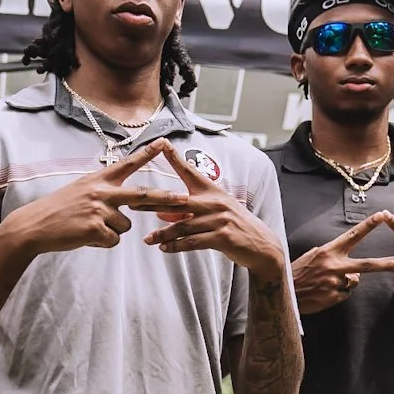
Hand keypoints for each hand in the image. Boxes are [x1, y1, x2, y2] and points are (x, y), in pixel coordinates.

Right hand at [2, 140, 188, 255]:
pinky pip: (113, 240)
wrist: (34, 225)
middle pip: (142, 195)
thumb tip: (125, 201)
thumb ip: (103, 191)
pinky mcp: (94, 228)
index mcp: (99, 179)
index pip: (127, 164)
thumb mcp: (81, 190)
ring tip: (90, 227)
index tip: (164, 143)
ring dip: (112, 231)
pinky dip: (103, 242)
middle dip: (165, 198)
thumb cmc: (59, 209)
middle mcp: (101, 191)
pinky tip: (86, 236)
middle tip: (183, 199)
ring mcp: (98, 210)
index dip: (147, 154)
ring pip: (125, 226)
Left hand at [144, 147, 285, 275]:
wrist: (260, 245)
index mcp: (212, 191)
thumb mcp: (214, 213)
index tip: (162, 144)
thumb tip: (161, 213)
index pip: (190, 172)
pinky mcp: (222, 237)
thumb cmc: (235, 227)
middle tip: (132, 205)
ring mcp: (219, 219)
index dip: (175, 158)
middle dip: (153, 203)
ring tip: (148, 240)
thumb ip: (188, 211)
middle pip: (177, 201)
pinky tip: (165, 249)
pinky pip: (192, 242)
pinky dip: (176, 246)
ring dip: (163, 234)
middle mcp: (215, 202)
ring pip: (182, 226)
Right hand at [290, 212, 393, 314]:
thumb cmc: (298, 271)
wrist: (282, 291)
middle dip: (388, 264)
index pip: (353, 235)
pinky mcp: (334, 296)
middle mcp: (335, 265)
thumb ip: (335, 258)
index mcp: (329, 251)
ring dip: (344, 282)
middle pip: (368, 264)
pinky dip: (337, 293)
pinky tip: (323, 292)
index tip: (383, 216)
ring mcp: (335, 282)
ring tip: (325, 282)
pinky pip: (345, 294)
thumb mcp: (314, 256)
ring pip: (353, 282)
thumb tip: (354, 271)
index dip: (369, 225)